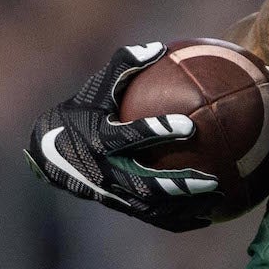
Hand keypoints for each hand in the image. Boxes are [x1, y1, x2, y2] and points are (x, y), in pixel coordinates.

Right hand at [24, 42, 217, 231]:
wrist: (49, 154)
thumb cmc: (80, 113)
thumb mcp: (96, 88)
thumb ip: (124, 67)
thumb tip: (159, 47)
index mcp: (100, 140)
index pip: (130, 138)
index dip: (158, 132)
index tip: (190, 126)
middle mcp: (106, 171)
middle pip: (145, 185)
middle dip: (178, 185)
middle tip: (211, 180)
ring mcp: (113, 194)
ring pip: (152, 208)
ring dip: (185, 208)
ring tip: (218, 199)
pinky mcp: (121, 207)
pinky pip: (153, 218)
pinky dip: (180, 221)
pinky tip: (209, 217)